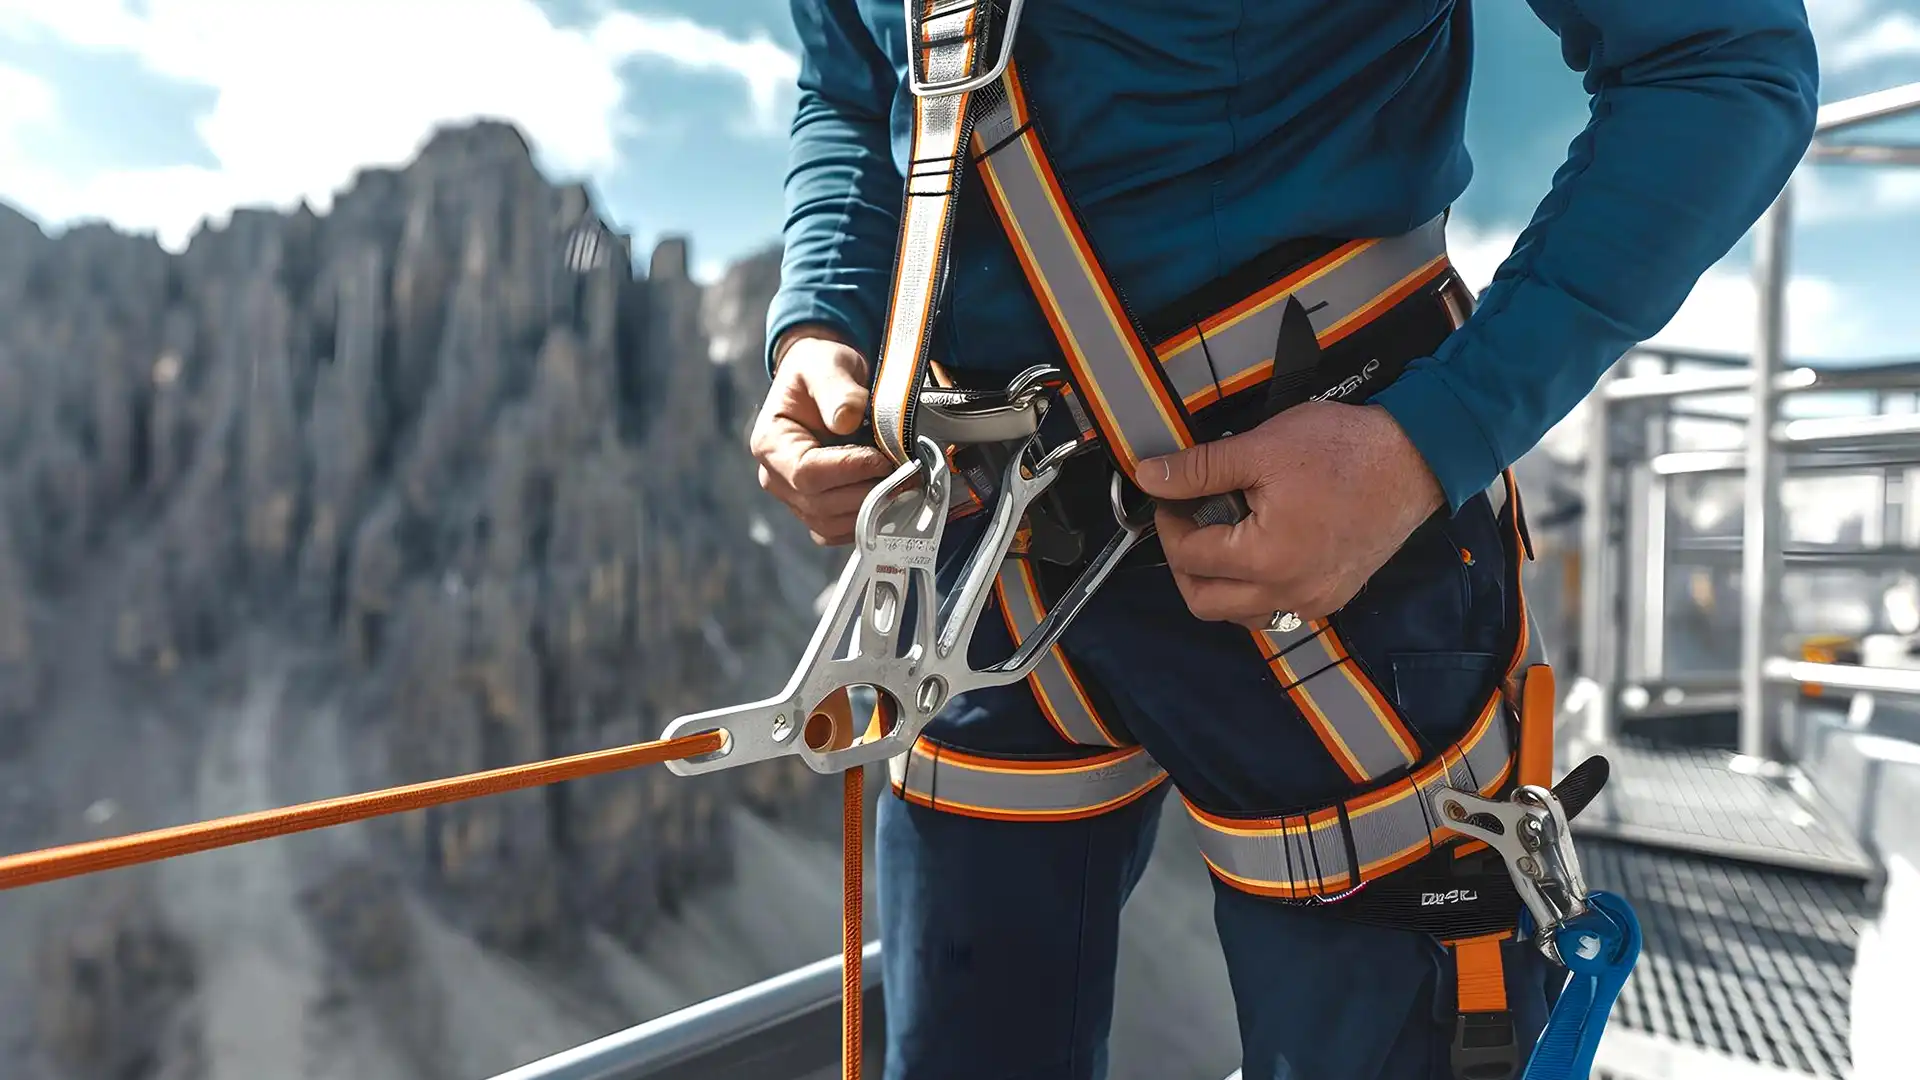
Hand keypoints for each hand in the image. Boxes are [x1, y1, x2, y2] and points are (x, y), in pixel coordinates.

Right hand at [750, 328, 892, 545]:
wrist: (823, 380)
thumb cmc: (821, 370)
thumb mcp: (827, 365)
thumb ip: (837, 389)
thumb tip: (847, 420)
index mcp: (771, 443)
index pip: (807, 473)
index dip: (850, 470)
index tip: (883, 456)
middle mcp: (776, 478)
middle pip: (821, 506)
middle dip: (868, 492)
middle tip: (906, 474)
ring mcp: (794, 499)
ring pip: (830, 525)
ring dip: (871, 510)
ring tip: (901, 484)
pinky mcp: (815, 510)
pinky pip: (838, 531)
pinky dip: (866, 522)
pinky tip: (890, 498)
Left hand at [1134, 401, 1444, 627]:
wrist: (1416, 459)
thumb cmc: (1342, 449)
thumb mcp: (1261, 448)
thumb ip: (1199, 468)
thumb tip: (1149, 476)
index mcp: (1266, 560)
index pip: (1189, 557)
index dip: (1170, 523)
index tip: (1172, 494)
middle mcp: (1288, 594)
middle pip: (1204, 603)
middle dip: (1184, 563)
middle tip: (1188, 521)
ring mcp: (1314, 602)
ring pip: (1239, 615)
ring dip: (1218, 583)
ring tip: (1222, 534)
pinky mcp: (1333, 597)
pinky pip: (1274, 610)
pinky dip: (1253, 589)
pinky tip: (1257, 550)